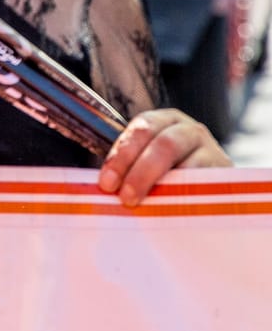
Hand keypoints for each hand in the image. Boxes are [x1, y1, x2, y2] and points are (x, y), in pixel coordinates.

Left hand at [98, 109, 229, 205]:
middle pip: (164, 145)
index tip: (107, 183)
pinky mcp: (226, 172)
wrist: (211, 185)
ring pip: (187, 165)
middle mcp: (188, 129)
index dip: (122, 156)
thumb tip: (104, 191)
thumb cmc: (167, 172)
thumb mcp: (146, 162)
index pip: (140, 130)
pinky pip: (207, 184)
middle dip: (141, 172)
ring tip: (151, 207)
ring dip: (167, 187)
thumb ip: (128, 170)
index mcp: (161, 120)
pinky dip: (189, 197)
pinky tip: (176, 210)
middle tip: (126, 198)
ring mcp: (211, 149)